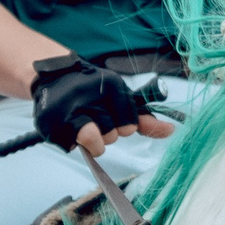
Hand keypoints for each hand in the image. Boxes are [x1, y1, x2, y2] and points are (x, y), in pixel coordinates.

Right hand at [30, 57, 175, 155]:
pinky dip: (73, 143)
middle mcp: (91, 95)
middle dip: (106, 132)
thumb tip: (172, 131)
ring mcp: (70, 109)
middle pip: (113, 135)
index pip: (130, 124)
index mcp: (111, 85)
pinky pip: (73, 146)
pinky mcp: (52, 122)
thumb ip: (143, 118)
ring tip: (83, 125)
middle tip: (94, 117)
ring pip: (96, 143)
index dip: (123, 125)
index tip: (113, 116)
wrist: (53, 78)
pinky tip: (69, 128)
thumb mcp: (119, 98)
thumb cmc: (92, 92)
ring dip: (92, 141)